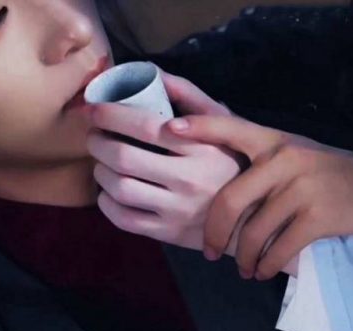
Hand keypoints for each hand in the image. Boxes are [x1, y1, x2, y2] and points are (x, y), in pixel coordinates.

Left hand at [86, 70, 239, 250]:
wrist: (257, 215)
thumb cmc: (238, 163)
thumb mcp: (226, 125)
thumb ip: (192, 97)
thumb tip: (153, 74)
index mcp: (204, 148)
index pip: (147, 126)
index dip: (112, 115)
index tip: (96, 108)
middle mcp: (190, 180)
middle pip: (123, 157)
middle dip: (98, 142)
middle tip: (95, 136)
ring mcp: (180, 210)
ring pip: (119, 188)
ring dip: (100, 171)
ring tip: (103, 163)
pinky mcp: (171, 234)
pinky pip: (124, 219)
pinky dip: (107, 203)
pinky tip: (111, 193)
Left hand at [166, 115, 352, 279]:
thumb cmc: (322, 171)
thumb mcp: (290, 149)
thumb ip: (254, 151)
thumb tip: (206, 153)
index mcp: (274, 141)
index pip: (231, 128)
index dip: (200, 128)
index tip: (171, 130)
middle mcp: (285, 161)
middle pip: (231, 201)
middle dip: (214, 233)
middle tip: (210, 252)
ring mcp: (302, 190)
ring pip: (254, 232)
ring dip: (243, 258)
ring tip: (242, 267)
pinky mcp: (318, 217)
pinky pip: (278, 249)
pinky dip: (265, 265)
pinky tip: (261, 271)